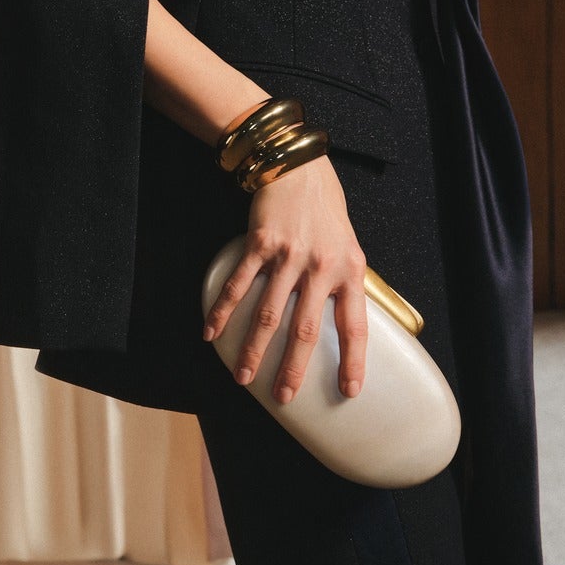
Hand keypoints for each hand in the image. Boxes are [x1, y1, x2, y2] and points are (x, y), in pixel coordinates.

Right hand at [202, 155, 368, 401]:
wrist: (298, 166)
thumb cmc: (326, 209)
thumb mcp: (349, 245)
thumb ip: (343, 281)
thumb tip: (339, 321)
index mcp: (349, 270)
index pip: (354, 325)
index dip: (352, 361)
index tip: (349, 391)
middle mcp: (321, 267)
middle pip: (305, 330)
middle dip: (292, 369)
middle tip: (283, 397)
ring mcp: (289, 256)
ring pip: (269, 314)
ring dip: (253, 350)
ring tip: (243, 378)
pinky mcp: (260, 244)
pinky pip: (239, 285)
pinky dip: (222, 312)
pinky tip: (210, 333)